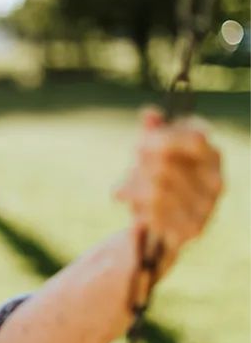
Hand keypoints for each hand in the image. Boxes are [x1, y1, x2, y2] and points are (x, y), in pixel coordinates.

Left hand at [114, 107, 222, 253]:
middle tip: (131, 166)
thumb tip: (149, 113)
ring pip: (157, 189)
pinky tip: (138, 212)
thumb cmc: (155, 181)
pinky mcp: (194, 229)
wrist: (156, 228)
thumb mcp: (150, 153)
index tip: (140, 141)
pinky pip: (155, 214)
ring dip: (133, 189)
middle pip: (167, 161)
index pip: (195, 136)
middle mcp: (217, 180)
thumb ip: (151, 132)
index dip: (163, 137)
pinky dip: (139, 211)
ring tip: (124, 191)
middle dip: (140, 163)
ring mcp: (208, 206)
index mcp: (212, 154)